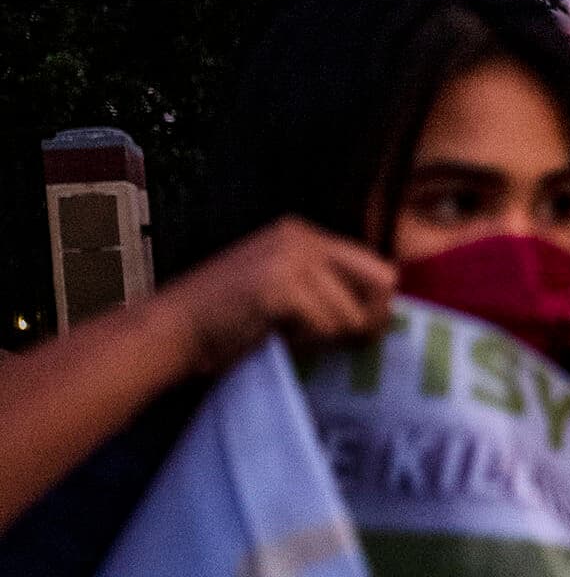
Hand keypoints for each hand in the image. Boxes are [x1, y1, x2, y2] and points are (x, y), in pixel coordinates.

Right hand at [157, 217, 396, 373]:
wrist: (175, 330)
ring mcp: (291, 256)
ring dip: (327, 337)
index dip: (376, 305)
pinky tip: (276, 336)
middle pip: (382, 282)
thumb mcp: (291, 297)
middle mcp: (302, 236)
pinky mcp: (280, 284)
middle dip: (368, 319)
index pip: (378, 267)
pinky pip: (325, 326)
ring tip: (289, 334)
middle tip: (338, 339)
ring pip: (352, 314)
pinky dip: (307, 342)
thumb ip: (332, 295)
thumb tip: (387, 316)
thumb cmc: (233, 323)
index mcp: (305, 235)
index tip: (356, 331)